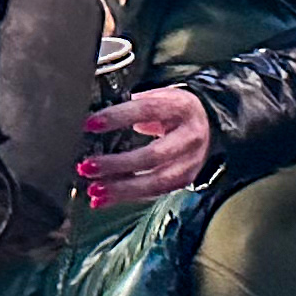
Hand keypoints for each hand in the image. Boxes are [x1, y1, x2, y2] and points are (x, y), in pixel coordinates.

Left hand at [79, 85, 212, 209]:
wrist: (207, 125)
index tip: (90, 124)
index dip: (117, 117)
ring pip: (155, 181)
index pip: (147, 110)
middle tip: (87, 166)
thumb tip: (93, 120)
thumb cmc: (173, 110)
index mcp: (180, 107)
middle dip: (117, 164)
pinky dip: (125, 197)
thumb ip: (132, 106)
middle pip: (153, 155)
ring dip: (121, 188)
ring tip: (94, 189)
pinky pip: (153, 192)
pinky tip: (102, 198)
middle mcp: (189, 136)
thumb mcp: (159, 97)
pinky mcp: (184, 180)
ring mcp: (189, 162)